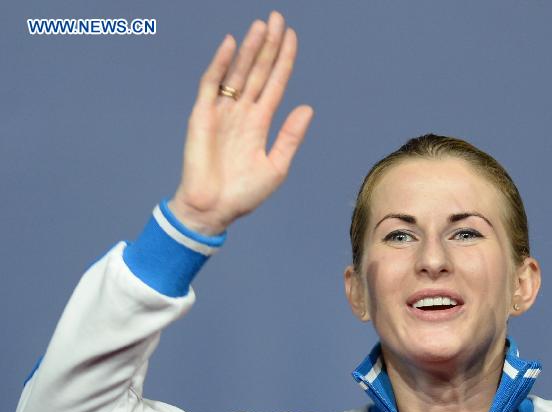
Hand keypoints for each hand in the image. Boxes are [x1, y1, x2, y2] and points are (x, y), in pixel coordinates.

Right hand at [169, 11, 313, 234]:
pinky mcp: (202, 115)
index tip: (292, 37)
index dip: (284, 60)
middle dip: (268, 45)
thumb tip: (307, 108)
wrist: (213, 210)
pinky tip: (232, 44)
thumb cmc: (244, 194)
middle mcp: (242, 111)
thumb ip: (290, 136)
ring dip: (249, 49)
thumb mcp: (276, 166)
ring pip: (238, 72)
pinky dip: (221, 64)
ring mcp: (222, 111)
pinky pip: (211, 83)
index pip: (276, 83)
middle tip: (278, 18)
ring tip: (262, 26)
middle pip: (259, 71)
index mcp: (260, 122)